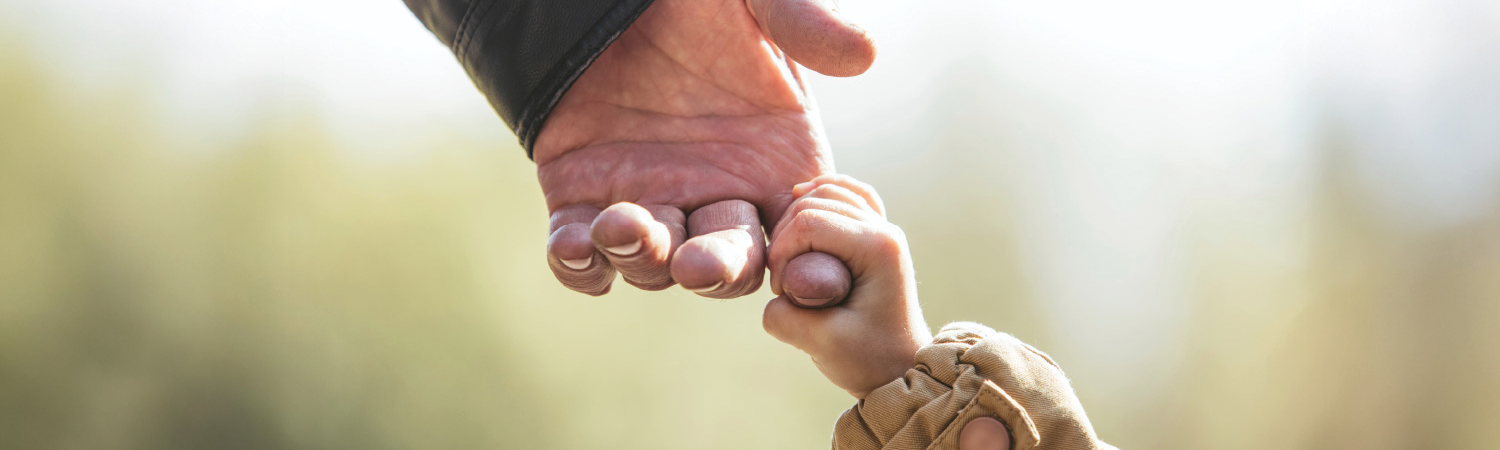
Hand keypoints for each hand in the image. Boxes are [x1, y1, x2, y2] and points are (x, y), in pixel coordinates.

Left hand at [535, 0, 875, 297]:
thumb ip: (803, 20)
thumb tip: (862, 54)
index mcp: (774, 165)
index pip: (803, 235)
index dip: (807, 260)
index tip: (802, 271)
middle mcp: (715, 195)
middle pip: (730, 264)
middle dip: (717, 270)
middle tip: (698, 265)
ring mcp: (649, 203)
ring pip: (654, 263)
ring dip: (642, 258)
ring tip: (622, 227)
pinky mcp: (580, 199)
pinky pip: (581, 252)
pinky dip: (577, 263)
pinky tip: (574, 246)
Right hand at [761, 174, 930, 397]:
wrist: (901, 370)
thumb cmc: (869, 360)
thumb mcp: (820, 344)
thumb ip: (784, 316)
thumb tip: (775, 292)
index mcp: (878, 248)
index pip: (809, 222)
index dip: (781, 253)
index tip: (782, 292)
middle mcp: (885, 230)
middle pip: (815, 202)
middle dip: (786, 237)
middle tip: (785, 282)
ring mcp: (883, 229)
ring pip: (828, 192)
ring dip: (797, 217)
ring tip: (789, 257)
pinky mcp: (876, 234)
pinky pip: (848, 194)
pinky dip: (822, 193)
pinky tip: (800, 199)